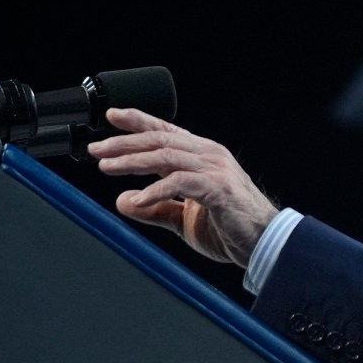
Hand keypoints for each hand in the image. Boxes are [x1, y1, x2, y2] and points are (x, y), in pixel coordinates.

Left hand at [89, 108, 279, 266]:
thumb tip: (123, 201)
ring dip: (132, 161)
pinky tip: (137, 199)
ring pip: (165, 155)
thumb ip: (155, 208)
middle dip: (124, 143)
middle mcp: (208, 155)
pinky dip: (155, 190)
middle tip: (97, 151)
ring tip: (108, 168)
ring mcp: (215, 169)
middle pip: (159, 139)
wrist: (265, 245)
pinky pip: (179, 182)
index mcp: (202, 156)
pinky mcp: (218, 188)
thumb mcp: (184, 219)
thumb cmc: (232, 230)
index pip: (165, 130)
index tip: (111, 117)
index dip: (137, 121)